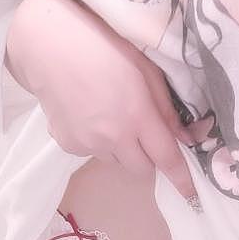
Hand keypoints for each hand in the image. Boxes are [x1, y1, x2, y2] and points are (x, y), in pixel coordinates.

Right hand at [5, 0, 197, 197]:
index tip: (192, 194)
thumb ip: (166, 109)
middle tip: (141, 131)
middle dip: (148, 158)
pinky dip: (97, 142)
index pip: (166, 158)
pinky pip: (94, 154)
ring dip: (122, 149)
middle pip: (142, 170)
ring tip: (109, 115)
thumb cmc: (102, 47)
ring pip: (118, 162)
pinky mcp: (69, 145)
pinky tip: (88, 115)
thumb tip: (186, 140)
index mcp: (137, 115)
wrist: (47, 45)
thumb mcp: (145, 70)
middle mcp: (113, 137)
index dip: (181, 179)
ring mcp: (88, 144)